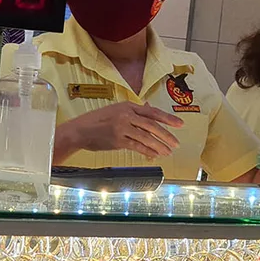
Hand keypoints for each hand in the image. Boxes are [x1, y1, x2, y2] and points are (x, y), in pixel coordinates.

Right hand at [64, 102, 183, 158]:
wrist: (80, 130)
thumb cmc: (97, 121)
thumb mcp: (115, 110)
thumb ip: (132, 111)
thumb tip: (148, 107)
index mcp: (127, 106)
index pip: (152, 112)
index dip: (168, 118)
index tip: (179, 124)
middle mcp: (126, 115)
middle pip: (152, 125)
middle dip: (166, 135)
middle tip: (176, 143)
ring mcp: (122, 127)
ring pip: (146, 137)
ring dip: (159, 145)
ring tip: (167, 151)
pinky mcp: (117, 140)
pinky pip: (137, 146)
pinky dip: (147, 151)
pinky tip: (154, 155)